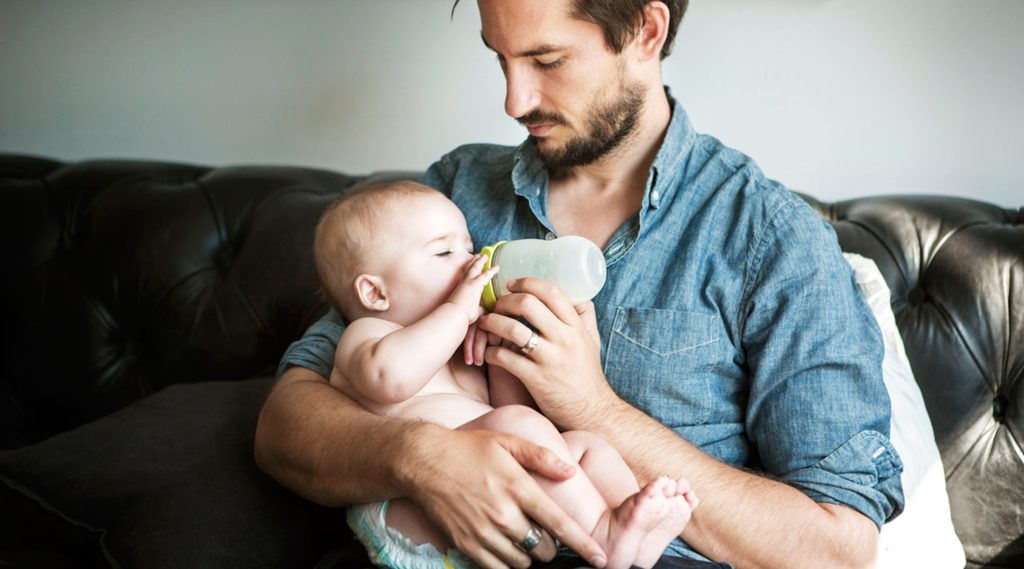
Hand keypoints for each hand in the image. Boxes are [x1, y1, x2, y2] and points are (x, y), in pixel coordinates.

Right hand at [400, 425, 606, 568]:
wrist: (424, 462)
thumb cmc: (469, 449)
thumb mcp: (507, 441)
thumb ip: (541, 457)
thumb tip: (570, 472)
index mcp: (519, 487)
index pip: (560, 524)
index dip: (584, 545)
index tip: (601, 558)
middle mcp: (503, 513)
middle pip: (542, 549)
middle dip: (549, 547)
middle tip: (542, 534)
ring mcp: (483, 531)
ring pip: (521, 562)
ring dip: (528, 556)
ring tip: (522, 539)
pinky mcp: (466, 544)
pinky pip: (497, 568)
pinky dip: (506, 563)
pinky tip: (505, 548)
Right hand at [448, 254, 498, 324]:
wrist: (454, 315)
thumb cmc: (459, 317)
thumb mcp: (470, 312)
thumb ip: (479, 311)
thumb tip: (486, 314)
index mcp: (461, 290)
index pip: (466, 278)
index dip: (469, 272)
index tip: (472, 267)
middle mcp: (463, 284)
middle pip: (468, 270)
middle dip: (473, 262)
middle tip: (477, 256)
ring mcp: (468, 283)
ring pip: (475, 269)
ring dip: (480, 262)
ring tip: (484, 256)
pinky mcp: (474, 285)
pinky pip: (485, 275)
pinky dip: (491, 271)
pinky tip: (497, 267)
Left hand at [477, 278, 618, 429]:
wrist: (591, 411)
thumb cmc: (587, 374)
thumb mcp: (592, 340)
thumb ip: (585, 318)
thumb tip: (578, 297)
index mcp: (576, 326)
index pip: (552, 292)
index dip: (528, 282)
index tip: (512, 284)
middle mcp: (564, 339)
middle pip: (528, 304)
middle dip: (505, 301)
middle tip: (496, 305)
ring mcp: (549, 359)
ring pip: (513, 329)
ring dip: (492, 323)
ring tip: (484, 323)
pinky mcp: (535, 379)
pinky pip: (505, 358)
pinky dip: (490, 352)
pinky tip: (488, 351)